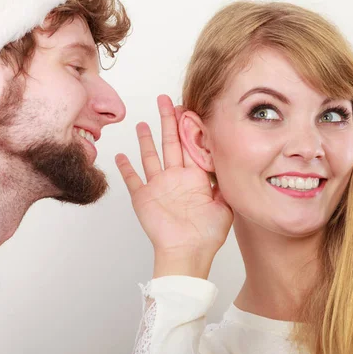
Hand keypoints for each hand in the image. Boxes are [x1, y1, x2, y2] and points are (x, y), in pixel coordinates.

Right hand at [116, 95, 232, 278]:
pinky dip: (126, 168)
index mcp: (195, 177)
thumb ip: (225, 183)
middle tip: (165, 100)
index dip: (188, 126)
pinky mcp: (143, 198)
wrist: (187, 252)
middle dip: (168, 121)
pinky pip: (132, 179)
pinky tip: (121, 155)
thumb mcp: (225, 206)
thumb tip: (231, 163)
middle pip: (170, 142)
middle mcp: (176, 178)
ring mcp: (158, 186)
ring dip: (146, 139)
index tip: (187, 107)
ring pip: (150, 156)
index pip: (191, 145)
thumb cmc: (207, 235)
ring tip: (142, 122)